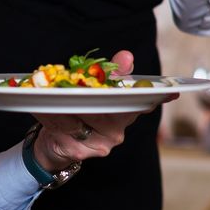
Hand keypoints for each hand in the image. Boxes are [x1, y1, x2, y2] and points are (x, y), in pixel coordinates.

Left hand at [30, 51, 177, 170]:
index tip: (170, 91)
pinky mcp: (77, 152)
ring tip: (48, 90)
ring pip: (80, 118)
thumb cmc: (80, 112)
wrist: (56, 144)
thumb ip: (111, 73)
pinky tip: (40, 106)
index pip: (142, 103)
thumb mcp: (95, 90)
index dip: (155, 96)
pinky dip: (48, 115)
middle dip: (90, 94)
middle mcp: (117, 132)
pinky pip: (61, 128)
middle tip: (78, 82)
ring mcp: (98, 145)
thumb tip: (127, 57)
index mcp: (125, 114)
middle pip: (106, 109)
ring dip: (62, 103)